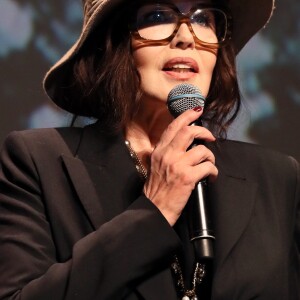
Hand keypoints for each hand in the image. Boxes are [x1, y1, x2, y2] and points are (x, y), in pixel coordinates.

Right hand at [143, 108, 217, 225]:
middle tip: (210, 137)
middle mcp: (167, 155)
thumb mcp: (155, 165)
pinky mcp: (187, 177)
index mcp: (159, 151)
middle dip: (204, 131)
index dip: (187, 116)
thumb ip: (164, 153)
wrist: (154, 209)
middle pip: (189, 131)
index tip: (197, 111)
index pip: (173, 127)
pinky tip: (211, 177)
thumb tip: (179, 144)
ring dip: (210, 156)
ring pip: (202, 150)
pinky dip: (213, 171)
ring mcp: (178, 165)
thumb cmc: (156, 190)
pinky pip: (208, 167)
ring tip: (209, 163)